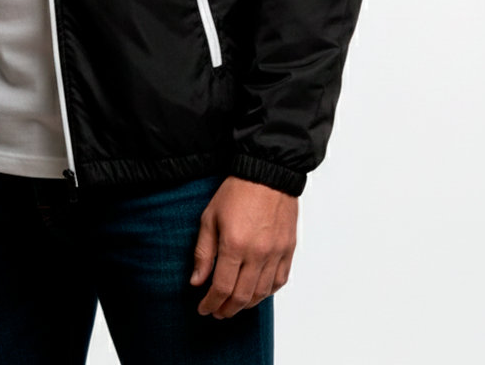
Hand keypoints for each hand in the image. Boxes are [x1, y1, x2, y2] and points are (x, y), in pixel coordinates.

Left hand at [190, 175, 297, 318]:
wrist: (267, 172)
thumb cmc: (237, 191)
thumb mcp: (210, 217)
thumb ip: (203, 252)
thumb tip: (196, 281)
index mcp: (234, 244)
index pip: (221, 288)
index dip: (210, 303)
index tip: (203, 309)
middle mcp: (257, 253)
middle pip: (241, 296)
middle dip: (226, 309)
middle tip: (217, 312)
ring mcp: (275, 253)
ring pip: (261, 293)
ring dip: (245, 305)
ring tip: (233, 305)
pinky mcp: (288, 249)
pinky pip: (279, 281)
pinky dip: (267, 292)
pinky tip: (256, 292)